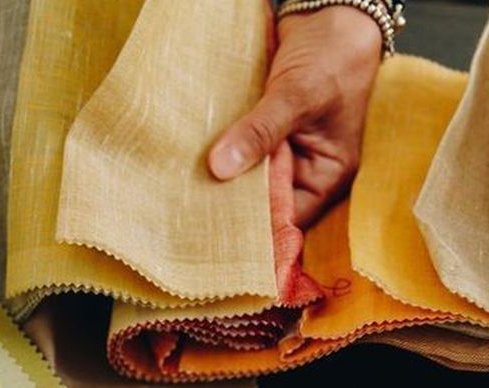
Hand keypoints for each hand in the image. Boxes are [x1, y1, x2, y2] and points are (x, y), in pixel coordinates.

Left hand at [208, 7, 381, 227]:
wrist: (329, 9)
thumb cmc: (334, 54)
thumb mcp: (298, 95)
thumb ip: (260, 132)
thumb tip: (221, 168)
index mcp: (325, 176)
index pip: (287, 219)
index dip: (256, 229)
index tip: (218, 232)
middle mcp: (304, 171)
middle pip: (263, 204)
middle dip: (233, 206)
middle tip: (193, 215)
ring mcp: (282, 152)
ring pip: (246, 180)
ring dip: (222, 182)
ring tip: (186, 195)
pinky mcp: (262, 133)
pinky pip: (238, 153)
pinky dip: (220, 155)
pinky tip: (191, 166)